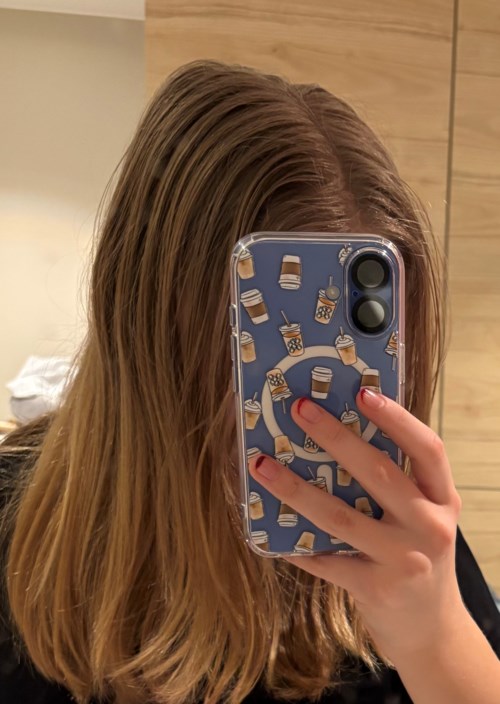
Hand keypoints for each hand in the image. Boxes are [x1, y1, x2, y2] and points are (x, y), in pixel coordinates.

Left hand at [248, 390, 465, 661]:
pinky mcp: (375, 589)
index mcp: (442, 499)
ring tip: (263, 463)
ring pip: (341, 516)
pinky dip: (295, 542)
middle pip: (379, 473)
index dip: (397, 418)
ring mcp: (403, 560)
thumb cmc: (417, 556)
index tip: (363, 391)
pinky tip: (268, 527)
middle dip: (335, 437)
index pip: (427, 449)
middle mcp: (429, 526)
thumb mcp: (423, 516)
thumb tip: (338, 432)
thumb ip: (398, 482)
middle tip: (299, 409)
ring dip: (296, 487)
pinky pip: (325, 559)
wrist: (430, 629)